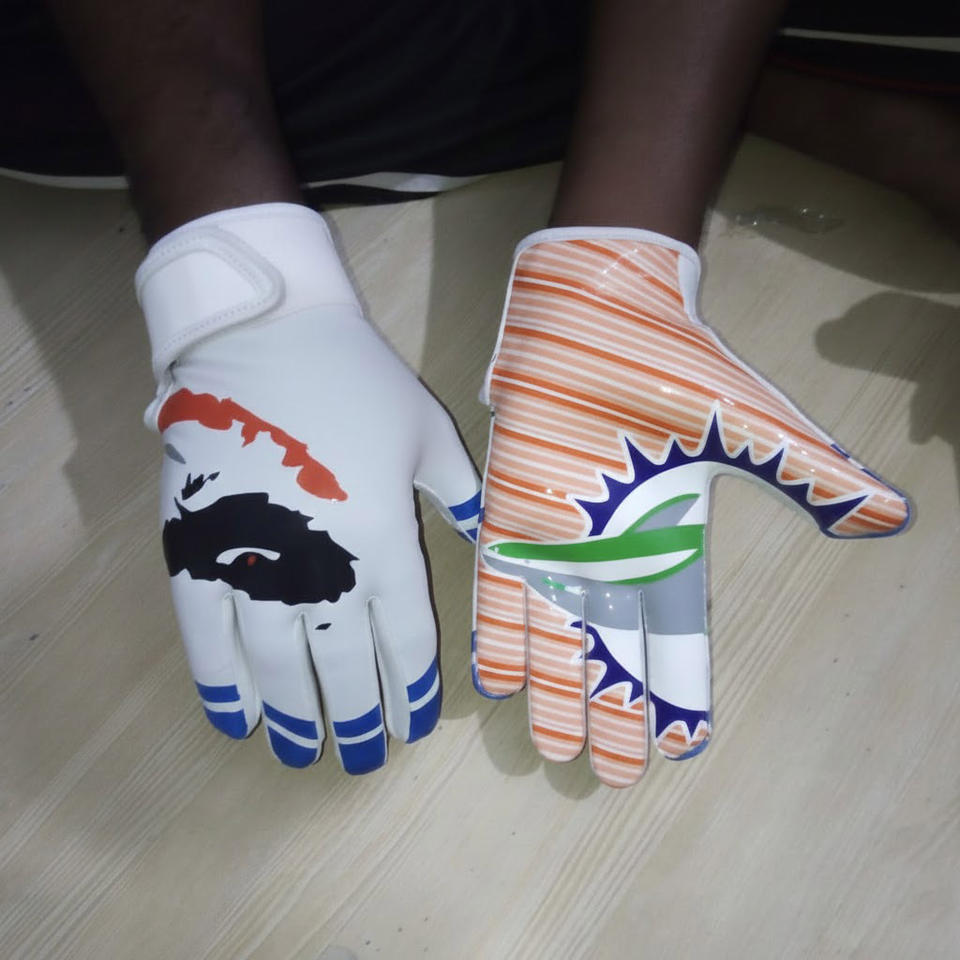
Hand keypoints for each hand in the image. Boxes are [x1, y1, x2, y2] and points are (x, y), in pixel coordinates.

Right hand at [137, 203, 479, 772]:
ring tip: (302, 752)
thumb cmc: (358, 380)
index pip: (404, 639)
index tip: (411, 725)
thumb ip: (462, 498)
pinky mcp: (196, 551)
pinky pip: (207, 636)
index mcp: (386, 543)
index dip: (409, 689)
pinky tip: (235, 717)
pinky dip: (220, 683)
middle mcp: (323, 569)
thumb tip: (489, 541)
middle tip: (361, 760)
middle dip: (356, 718)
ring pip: (279, 665)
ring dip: (294, 714)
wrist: (264, 335)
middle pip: (343, 665)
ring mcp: (254, 564)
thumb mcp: (430, 435)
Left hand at [472, 227, 907, 786]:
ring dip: (554, 690)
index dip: (679, 690)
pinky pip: (501, 585)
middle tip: (608, 774)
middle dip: (611, 709)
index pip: (677, 633)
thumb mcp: (751, 426)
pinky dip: (500, 633)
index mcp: (671, 536)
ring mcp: (557, 531)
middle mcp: (611, 547)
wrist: (598, 304)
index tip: (679, 746)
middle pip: (612, 649)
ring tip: (554, 748)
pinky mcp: (512, 507)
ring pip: (554, 630)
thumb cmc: (673, 360)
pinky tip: (498, 681)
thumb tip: (891, 517)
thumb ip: (810, 475)